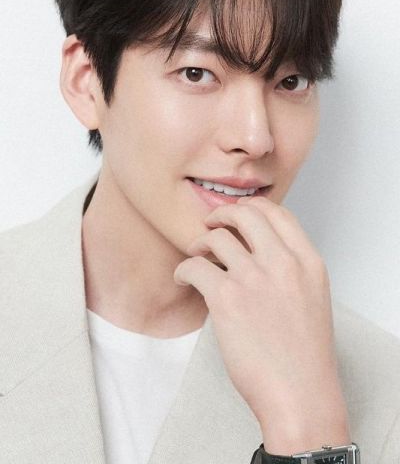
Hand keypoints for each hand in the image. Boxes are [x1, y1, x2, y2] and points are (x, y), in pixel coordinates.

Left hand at [173, 196, 349, 453]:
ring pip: (217, 237)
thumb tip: (255, 250)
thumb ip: (291, 269)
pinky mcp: (227, 298)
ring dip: (200, 243)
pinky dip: (183, 269)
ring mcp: (255, 278)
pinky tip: (183, 279)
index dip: (253, 208)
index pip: (279, 213)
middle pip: (247, 214)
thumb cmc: (305, 355)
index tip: (238, 213)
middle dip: (222, 214)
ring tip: (196, 258)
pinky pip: (194, 266)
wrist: (301, 395)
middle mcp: (284, 263)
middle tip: (210, 225)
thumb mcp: (312, 298)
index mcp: (308, 262)